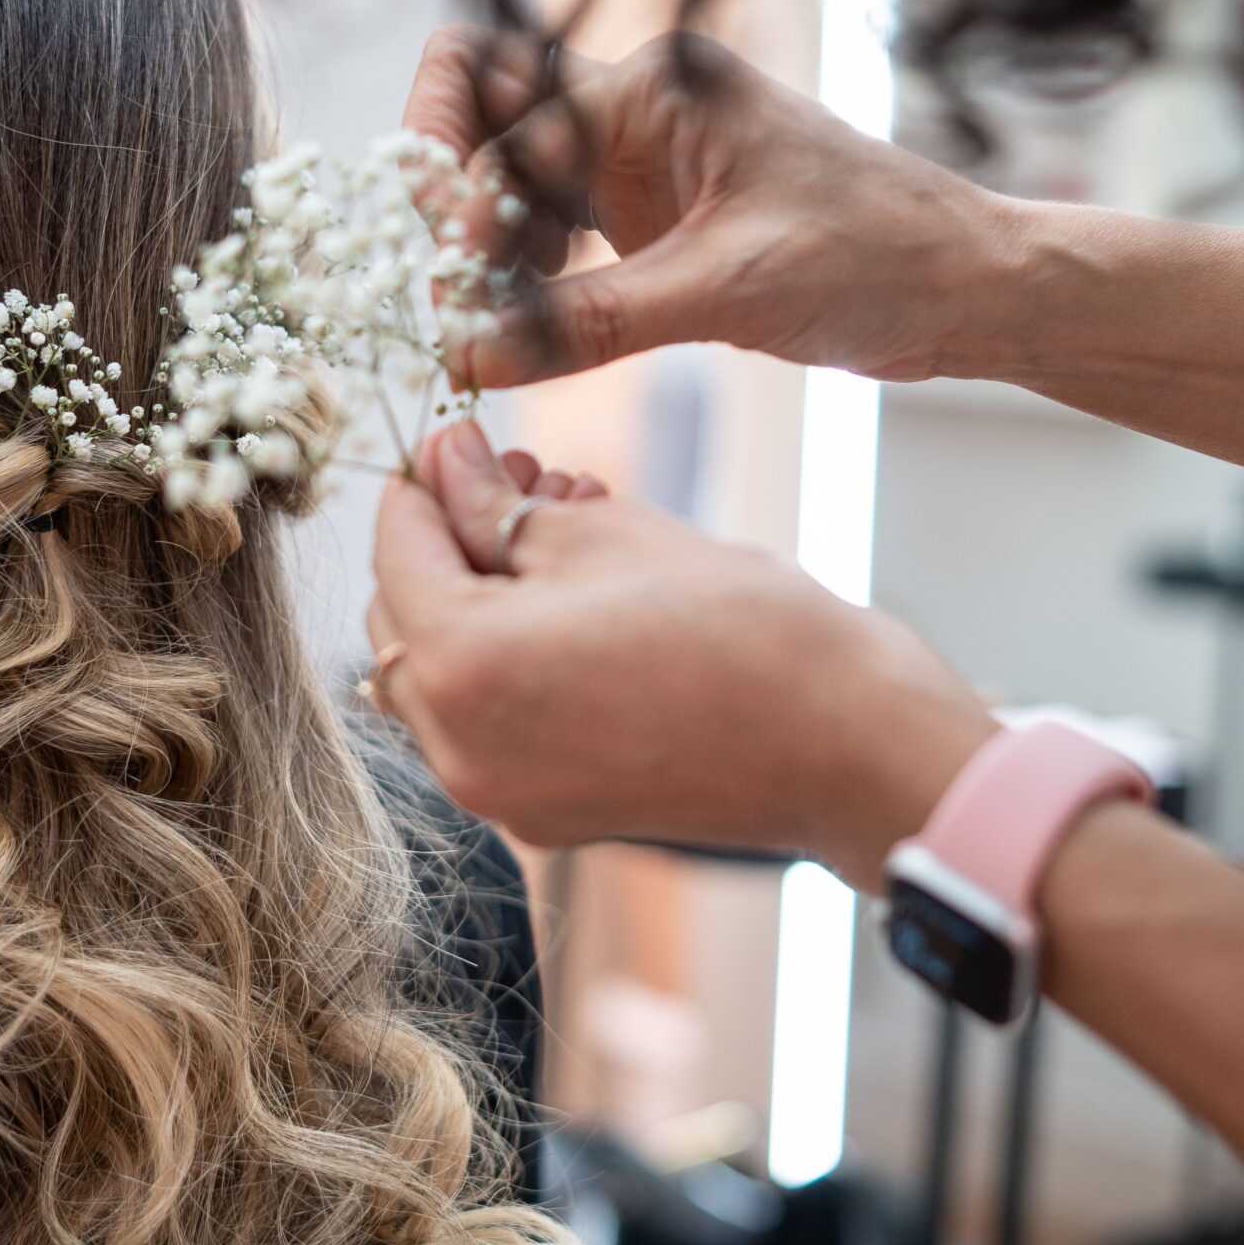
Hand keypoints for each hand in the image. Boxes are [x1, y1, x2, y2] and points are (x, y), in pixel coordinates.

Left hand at [364, 420, 995, 887]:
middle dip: (450, 538)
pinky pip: (495, 718)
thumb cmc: (743, 631)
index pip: (395, 550)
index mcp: (462, 671)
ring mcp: (503, 793)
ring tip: (563, 523)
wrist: (848, 745)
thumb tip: (446, 461)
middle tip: (519, 475)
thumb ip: (498, 501)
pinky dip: (515, 652)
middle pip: (404, 620)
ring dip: (484, 592)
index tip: (463, 435)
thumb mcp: (605, 532)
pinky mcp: (549, 809)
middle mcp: (461, 752)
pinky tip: (580, 595)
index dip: (425, 480)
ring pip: (447, 672)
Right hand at [400, 26, 1021, 387]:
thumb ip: (592, 321)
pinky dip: (521, 282)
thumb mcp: (728, 290)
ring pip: (507, 182)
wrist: (966, 286)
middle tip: (442, 288)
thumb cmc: (876, 256)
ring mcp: (637, 163)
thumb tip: (471, 352)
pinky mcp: (647, 220)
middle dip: (447, 195)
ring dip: (481, 252)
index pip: (506, 116)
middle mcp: (635, 108)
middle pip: (484, 113)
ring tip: (477, 331)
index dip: (466, 202)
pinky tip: (522, 337)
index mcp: (657, 86)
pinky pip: (548, 235)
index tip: (460, 290)